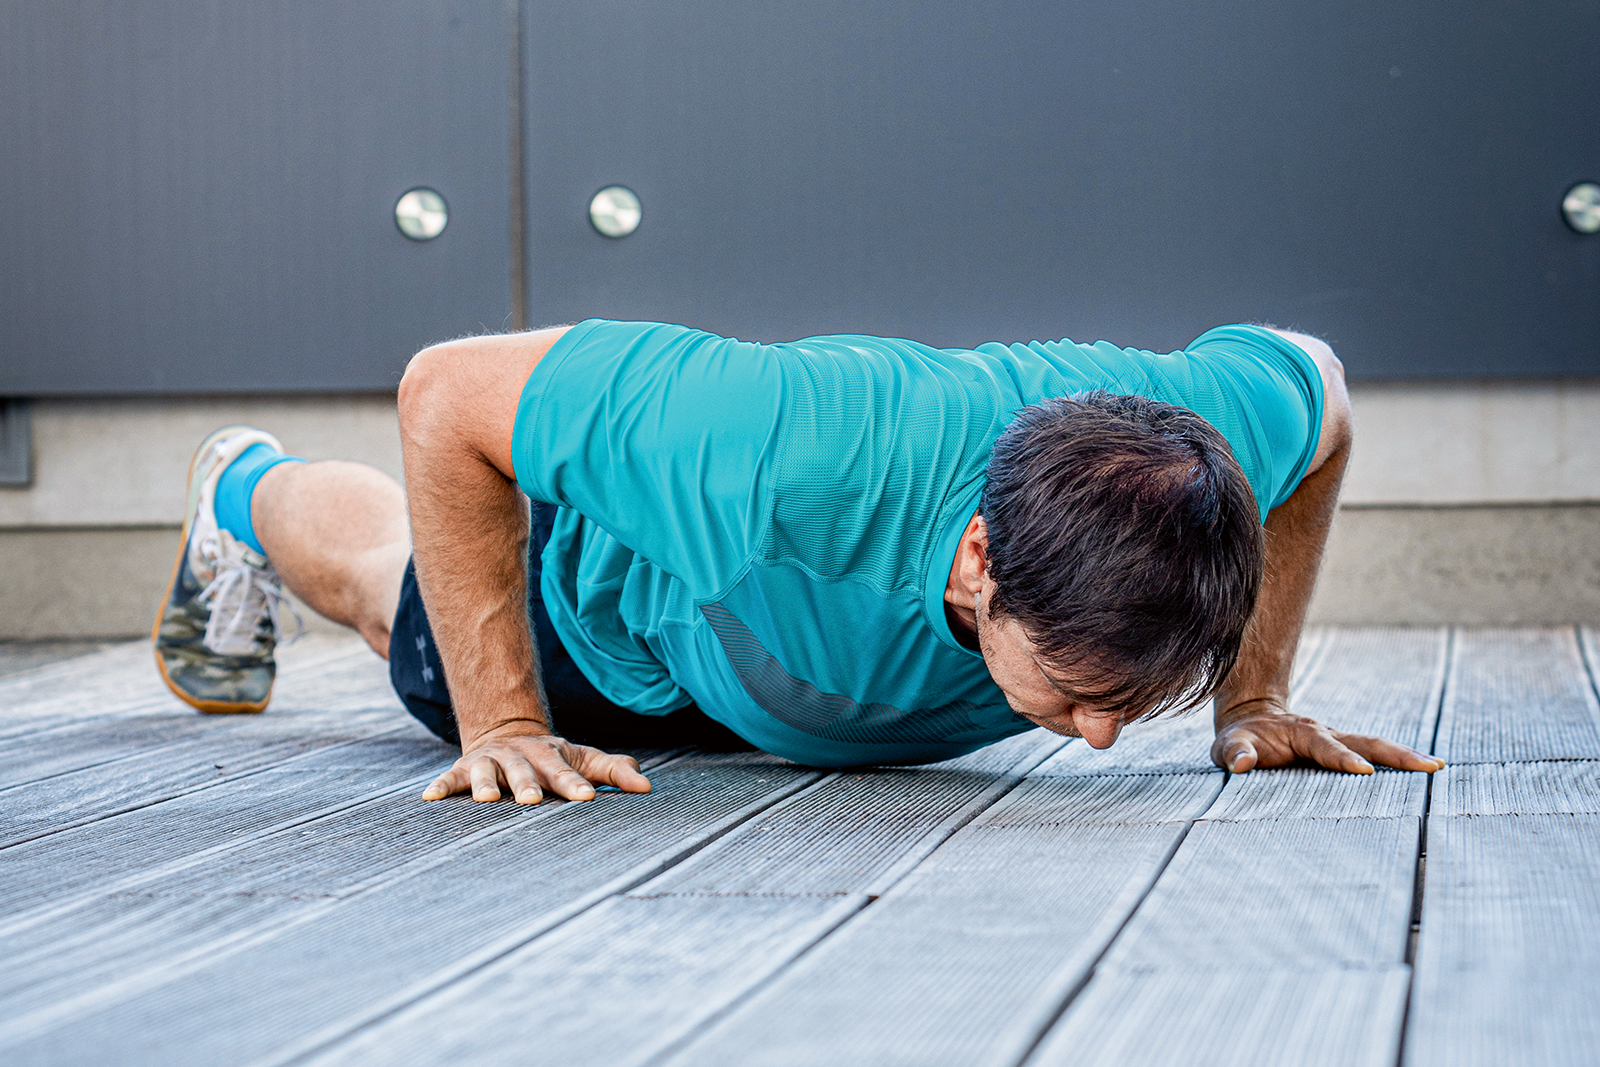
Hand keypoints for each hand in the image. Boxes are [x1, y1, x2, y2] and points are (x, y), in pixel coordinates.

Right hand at [422, 719, 651, 803]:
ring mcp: (491, 761)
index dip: (575, 784)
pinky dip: (441, 786)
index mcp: (551, 756)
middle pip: (525, 770)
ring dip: (487, 784)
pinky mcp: (464, 769)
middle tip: (533, 801)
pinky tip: (430, 798)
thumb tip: (647, 787)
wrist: (508, 732)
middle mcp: (520, 757)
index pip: (565, 772)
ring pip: (488, 771)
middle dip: (529, 785)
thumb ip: (614, 771)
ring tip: (488, 800)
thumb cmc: (554, 759)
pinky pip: (451, 778)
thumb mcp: (585, 759)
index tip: (587, 797)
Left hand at [1212, 698, 1445, 774]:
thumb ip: (1235, 752)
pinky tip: (1425, 774)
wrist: (1251, 719)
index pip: (1325, 747)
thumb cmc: (1240, 739)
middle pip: (1367, 742)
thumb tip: (1241, 764)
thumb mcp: (1229, 745)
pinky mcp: (1344, 753)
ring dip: (1405, 757)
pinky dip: (1398, 764)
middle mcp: (1326, 735)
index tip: (1364, 772)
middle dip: (1396, 755)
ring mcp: (1339, 743)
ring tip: (1437, 768)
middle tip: (1428, 766)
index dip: (1343, 759)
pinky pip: (1374, 756)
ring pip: (1376, 747)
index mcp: (1301, 733)